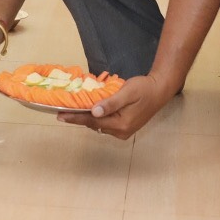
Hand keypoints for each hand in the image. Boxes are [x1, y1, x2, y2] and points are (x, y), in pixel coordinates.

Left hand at [58, 73, 172, 138]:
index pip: (92, 121)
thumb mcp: (127, 92)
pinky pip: (105, 124)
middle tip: (61, 111)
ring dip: (87, 118)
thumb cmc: (144, 88)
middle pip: (94, 124)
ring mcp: (123, 131)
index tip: (59, 115)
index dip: (75, 118)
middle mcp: (121, 131)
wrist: (160, 90)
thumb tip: (94, 112)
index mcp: (121, 124)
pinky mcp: (124, 128)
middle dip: (78, 118)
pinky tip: (89, 110)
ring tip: (72, 110)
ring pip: (99, 125)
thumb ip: (111, 103)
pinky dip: (96, 117)